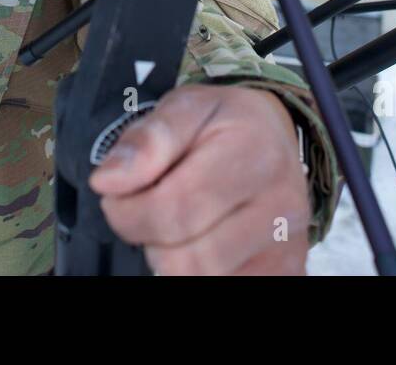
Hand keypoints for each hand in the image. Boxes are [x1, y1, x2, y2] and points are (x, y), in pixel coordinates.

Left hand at [90, 84, 311, 274]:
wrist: (275, 136)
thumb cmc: (225, 123)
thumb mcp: (183, 107)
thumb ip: (145, 140)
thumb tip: (108, 180)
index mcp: (253, 151)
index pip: (174, 209)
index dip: (127, 213)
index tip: (116, 199)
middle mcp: (280, 203)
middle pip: (186, 257)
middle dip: (150, 239)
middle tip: (151, 211)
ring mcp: (287, 244)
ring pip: (202, 279)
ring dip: (175, 259)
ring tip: (179, 226)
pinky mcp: (287, 270)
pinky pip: (229, 288)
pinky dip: (201, 271)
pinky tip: (203, 242)